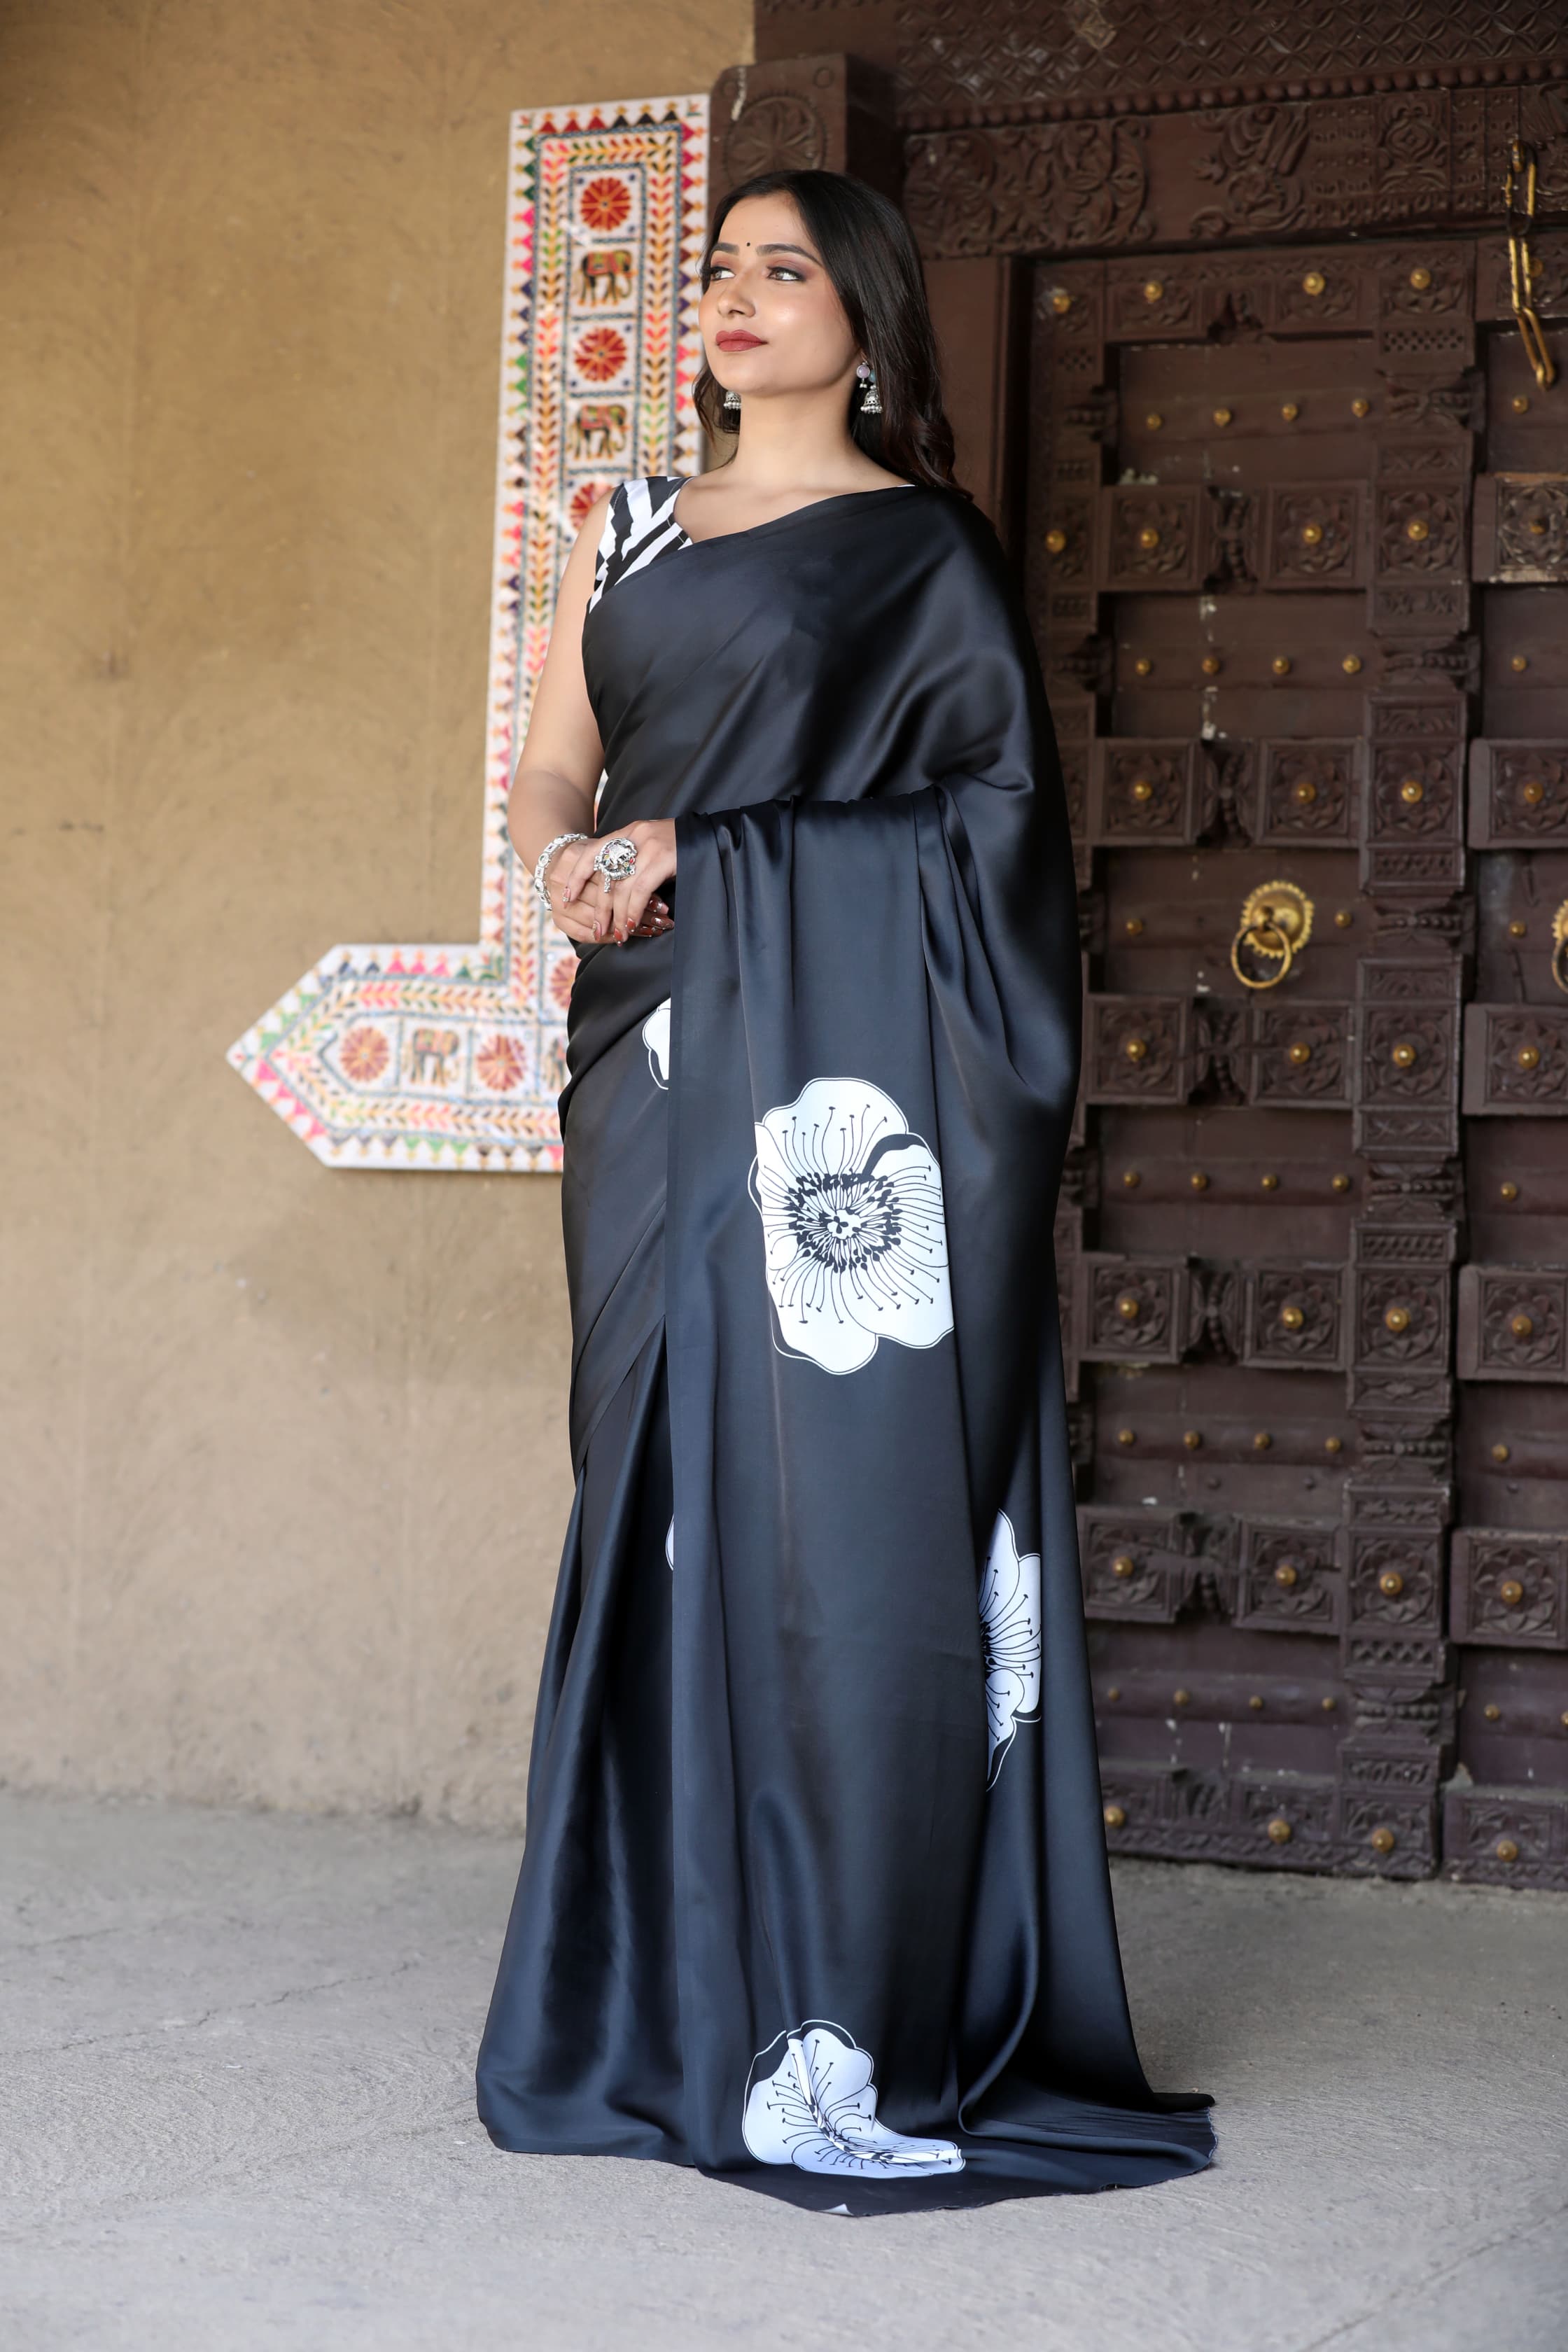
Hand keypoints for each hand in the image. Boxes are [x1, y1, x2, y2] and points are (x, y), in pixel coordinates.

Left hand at [559, 819, 677, 945]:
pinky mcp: (664, 857)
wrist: (716, 835)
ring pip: (621, 887)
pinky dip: (634, 911)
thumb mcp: (654, 847)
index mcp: (629, 832)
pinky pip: (640, 890)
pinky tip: (633, 924)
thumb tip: (615, 891)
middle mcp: (635, 836)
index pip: (591, 851)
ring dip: (618, 915)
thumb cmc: (685, 848)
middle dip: (600, 907)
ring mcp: (649, 845)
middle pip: (604, 875)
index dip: (577, 875)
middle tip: (598, 930)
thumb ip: (634, 860)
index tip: (567, 896)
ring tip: (620, 934)